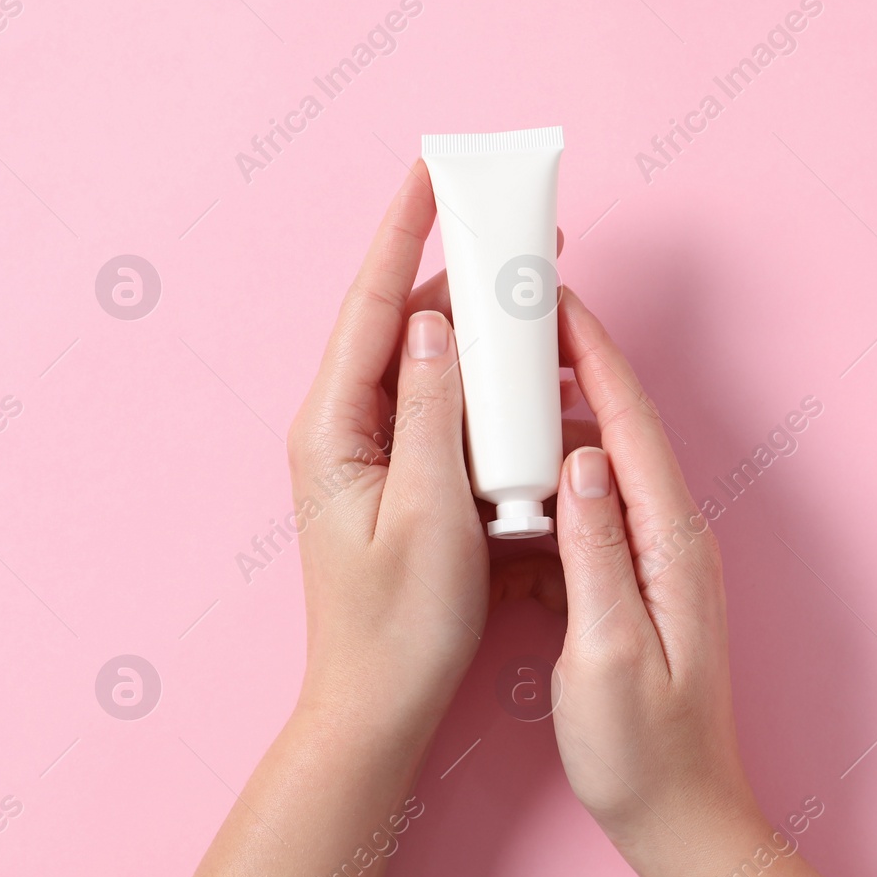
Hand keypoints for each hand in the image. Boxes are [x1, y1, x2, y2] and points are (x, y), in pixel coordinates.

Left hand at [288, 165, 592, 743]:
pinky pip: (444, 410)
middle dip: (463, 276)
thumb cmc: (400, 626)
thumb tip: (430, 324)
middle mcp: (343, 428)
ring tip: (541, 307)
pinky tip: (530, 386)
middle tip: (528, 240)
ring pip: (428, 365)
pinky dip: (487, 388)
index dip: (403, 233)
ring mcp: (372, 452)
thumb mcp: (427, 517)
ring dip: (483, 334)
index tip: (433, 172)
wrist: (380, 705)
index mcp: (334, 429)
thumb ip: (430, 415)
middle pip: (401, 323)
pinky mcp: (400, 477)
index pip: (368, 306)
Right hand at [547, 288, 761, 855]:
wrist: (681, 816)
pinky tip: (517, 480)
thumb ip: (596, 552)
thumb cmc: (643, 748)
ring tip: (508, 380)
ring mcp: (660, 560)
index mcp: (672, 542)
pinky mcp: (639, 585)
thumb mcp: (607, 651)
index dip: (594, 354)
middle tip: (521, 320)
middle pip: (623, 428)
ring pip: (606, 467)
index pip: (631, 424)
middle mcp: (675, 538)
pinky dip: (557, 484)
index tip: (555, 297)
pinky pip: (596, 513)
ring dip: (562, 422)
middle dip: (576, 368)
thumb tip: (581, 459)